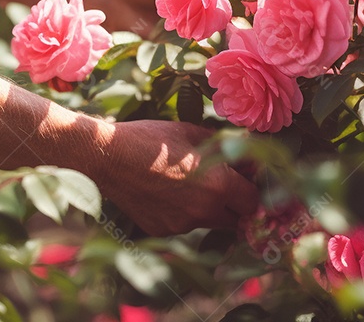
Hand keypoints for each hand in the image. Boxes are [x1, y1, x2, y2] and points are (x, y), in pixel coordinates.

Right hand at [89, 119, 259, 235]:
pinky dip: (185, 212)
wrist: (108, 157)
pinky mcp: (164, 231)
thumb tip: (246, 148)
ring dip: (210, 207)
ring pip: (211, 222)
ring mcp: (182, 225)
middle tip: (226, 184)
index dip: (253, 188)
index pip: (254, 200)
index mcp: (218, 184)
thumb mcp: (194, 133)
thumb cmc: (152, 139)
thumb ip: (225, 145)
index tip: (247, 177)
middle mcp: (204, 211)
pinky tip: (168, 191)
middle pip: (237, 218)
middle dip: (236, 203)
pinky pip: (186, 225)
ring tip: (190, 182)